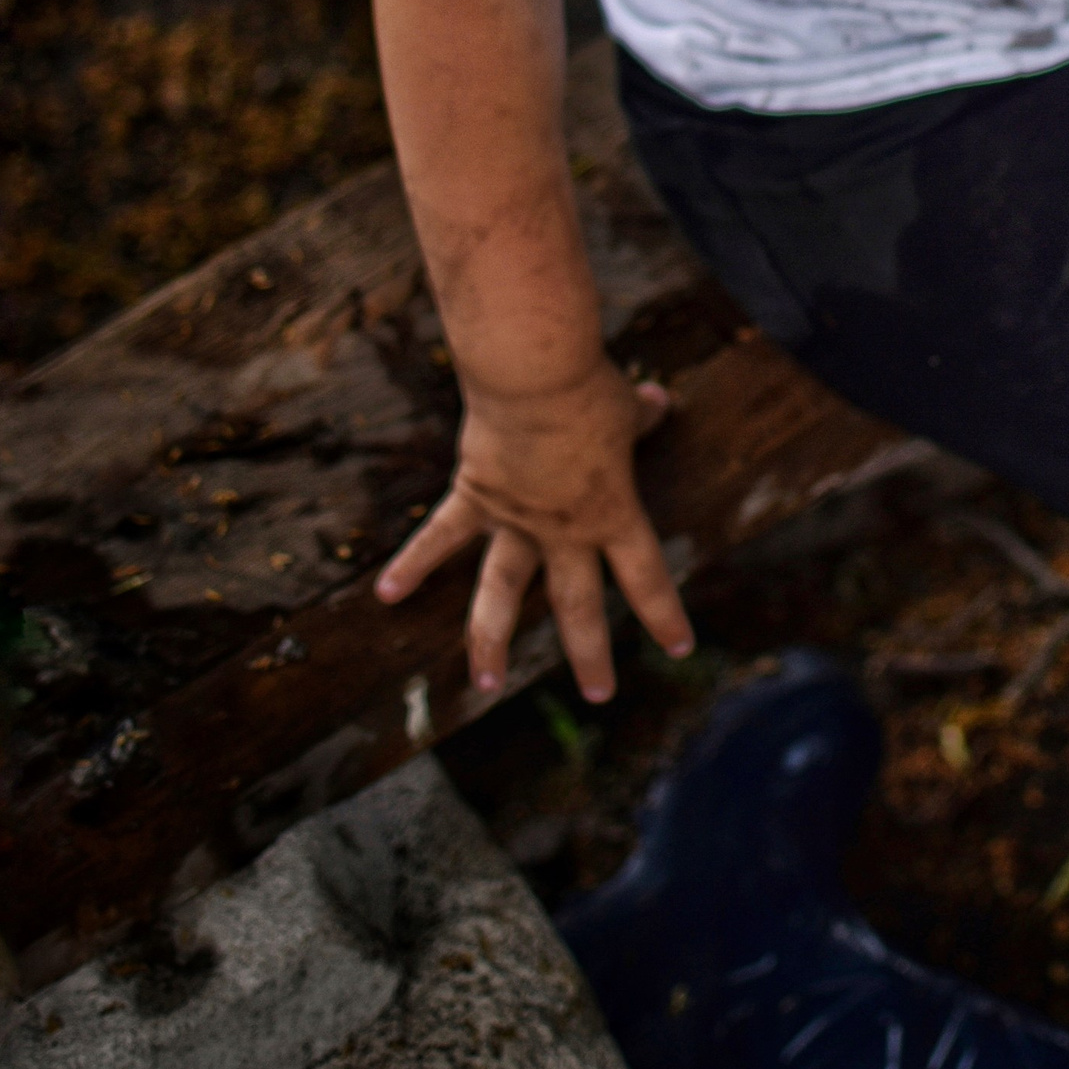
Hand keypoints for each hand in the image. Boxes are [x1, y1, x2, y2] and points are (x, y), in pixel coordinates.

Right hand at [374, 355, 693, 704]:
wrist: (534, 376)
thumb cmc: (588, 388)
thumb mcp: (627, 406)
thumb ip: (641, 416)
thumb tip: (658, 402)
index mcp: (611, 511)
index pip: (645, 574)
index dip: (663, 613)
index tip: (680, 648)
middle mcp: (563, 529)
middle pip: (578, 604)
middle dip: (589, 653)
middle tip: (600, 693)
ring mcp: (515, 520)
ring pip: (502, 593)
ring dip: (491, 640)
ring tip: (487, 683)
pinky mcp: (475, 498)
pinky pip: (440, 537)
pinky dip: (414, 563)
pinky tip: (388, 595)